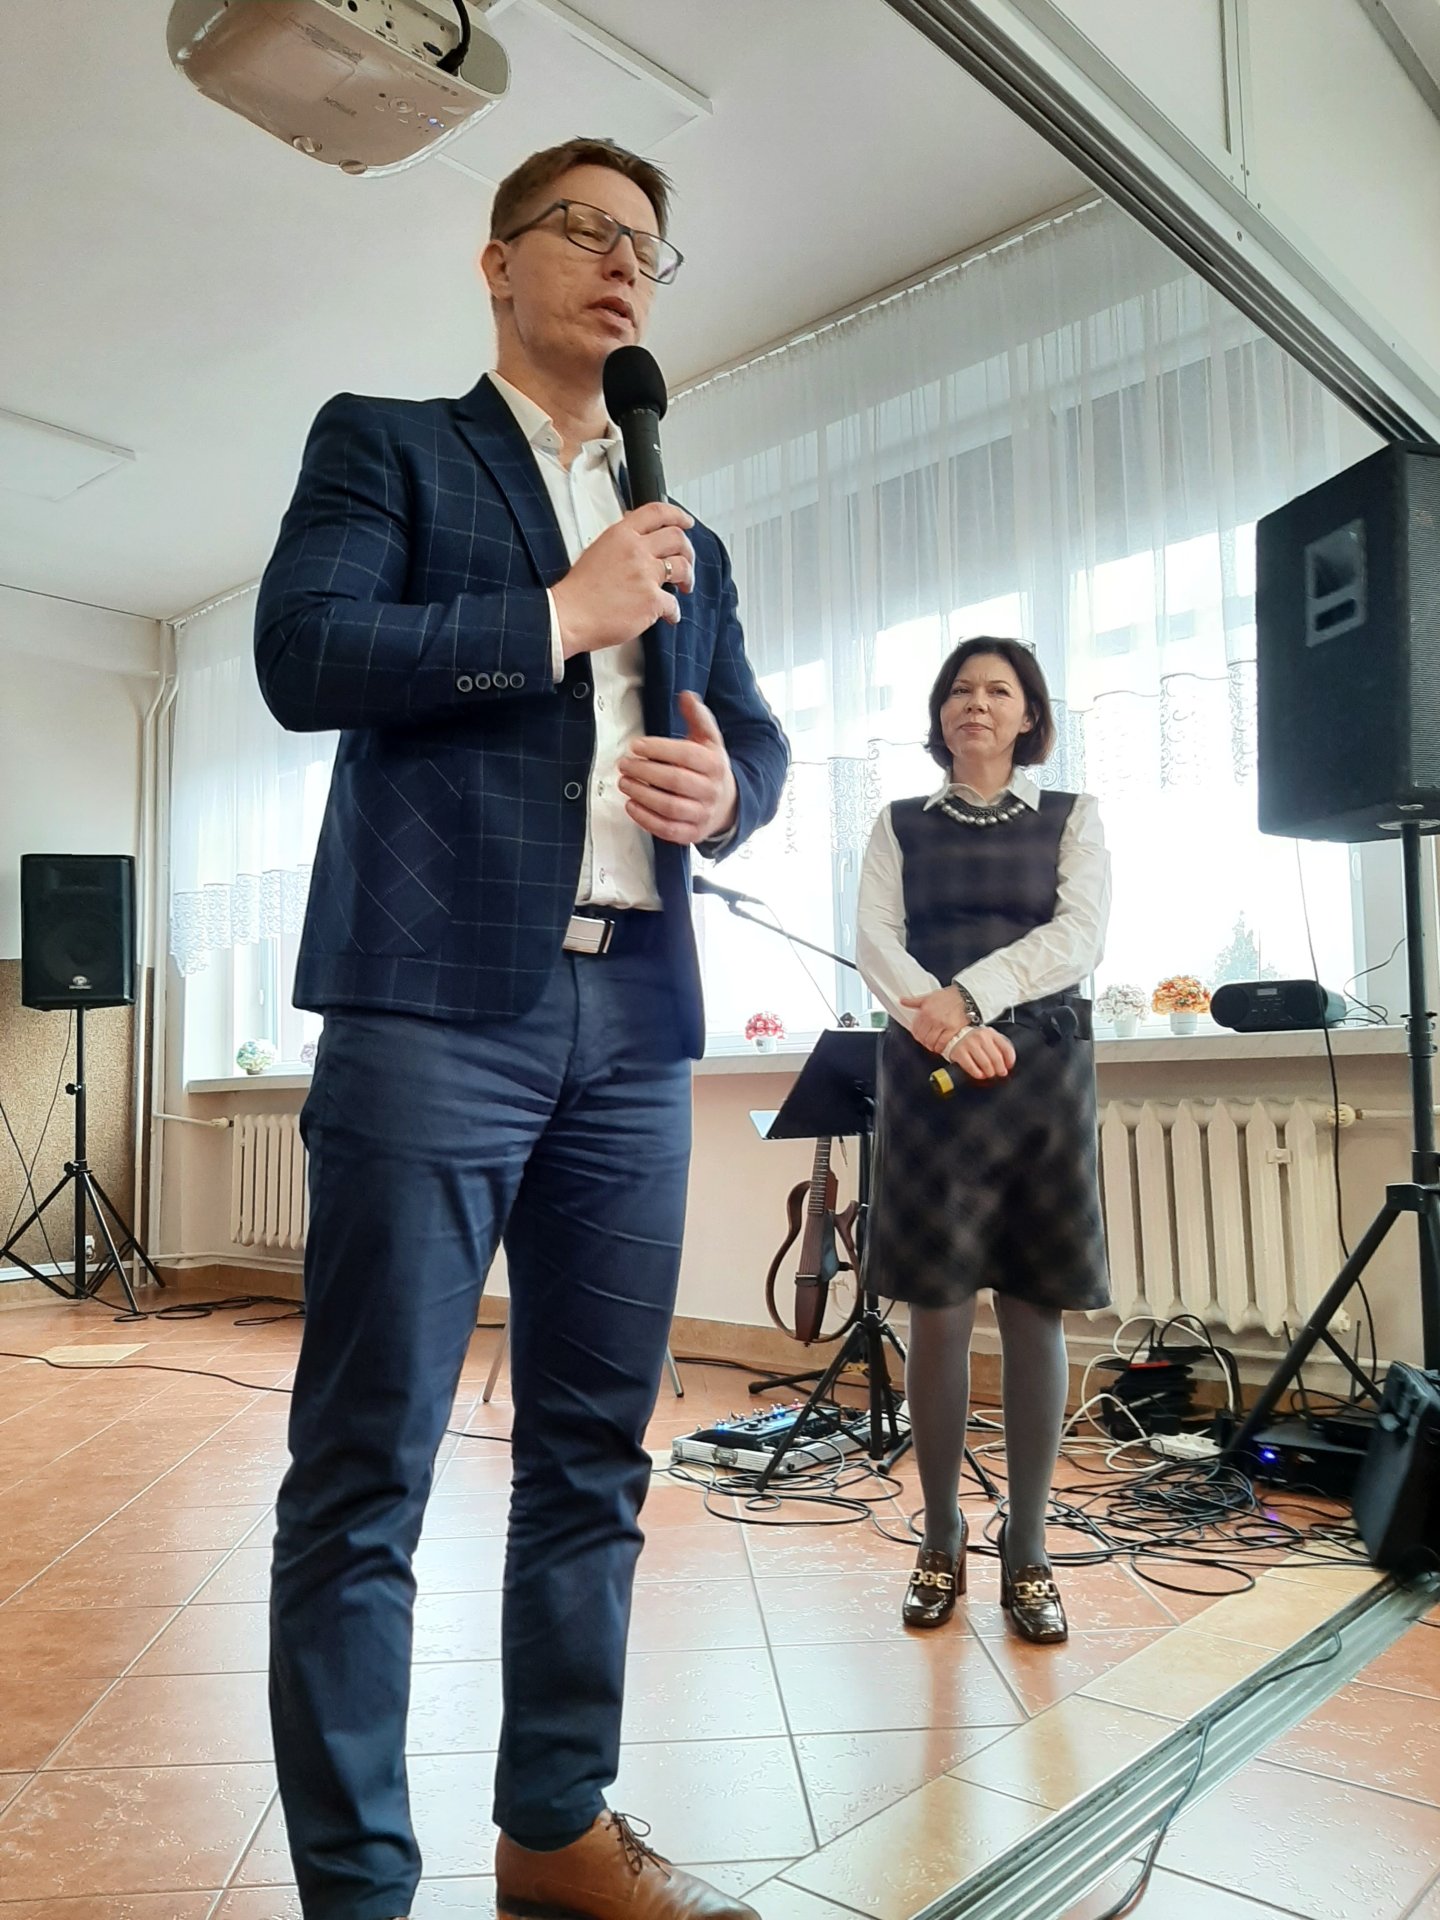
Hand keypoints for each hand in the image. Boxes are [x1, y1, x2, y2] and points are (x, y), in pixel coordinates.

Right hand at [551, 503, 694, 656]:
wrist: (569, 614)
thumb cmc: (578, 591)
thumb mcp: (596, 551)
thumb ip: (620, 543)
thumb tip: (637, 541)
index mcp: (621, 535)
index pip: (656, 512)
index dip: (677, 515)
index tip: (686, 522)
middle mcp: (636, 550)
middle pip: (677, 538)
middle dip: (688, 550)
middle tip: (687, 560)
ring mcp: (645, 574)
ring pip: (681, 567)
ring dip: (688, 577)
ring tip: (684, 586)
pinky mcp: (651, 600)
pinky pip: (674, 604)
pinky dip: (674, 612)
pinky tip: (669, 616)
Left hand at [618, 691, 737, 844]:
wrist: (728, 804)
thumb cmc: (710, 768)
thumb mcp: (709, 741)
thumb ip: (697, 717)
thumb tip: (686, 696)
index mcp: (715, 764)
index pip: (686, 755)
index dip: (658, 749)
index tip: (636, 746)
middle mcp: (711, 790)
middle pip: (675, 781)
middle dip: (645, 771)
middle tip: (624, 764)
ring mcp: (702, 814)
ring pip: (670, 806)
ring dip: (642, 795)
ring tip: (624, 783)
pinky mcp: (692, 833)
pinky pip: (667, 829)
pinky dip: (646, 819)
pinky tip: (631, 805)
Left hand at [900, 986, 1016, 1081]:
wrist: (966, 996)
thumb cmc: (948, 996)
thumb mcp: (929, 996)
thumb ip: (914, 1001)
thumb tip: (902, 1001)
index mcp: (924, 1010)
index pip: (915, 1029)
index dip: (916, 1035)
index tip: (919, 1036)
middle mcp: (931, 1018)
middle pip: (922, 1037)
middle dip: (923, 1042)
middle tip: (927, 1042)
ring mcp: (942, 1024)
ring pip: (930, 1042)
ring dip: (930, 1046)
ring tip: (933, 1046)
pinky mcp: (952, 1029)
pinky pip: (942, 1043)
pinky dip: (939, 1048)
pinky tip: (940, 1048)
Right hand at [943, 1026, 1015, 1082]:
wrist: (954, 1035)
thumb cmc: (974, 1040)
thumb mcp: (988, 1038)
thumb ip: (999, 1047)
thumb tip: (1008, 1063)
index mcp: (990, 1033)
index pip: (1006, 1048)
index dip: (1010, 1060)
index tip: (1009, 1067)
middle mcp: (980, 1037)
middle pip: (996, 1058)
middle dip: (1000, 1069)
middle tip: (1000, 1073)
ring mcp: (969, 1044)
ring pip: (985, 1064)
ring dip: (990, 1073)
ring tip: (990, 1074)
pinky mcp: (959, 1052)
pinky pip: (971, 1067)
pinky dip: (978, 1074)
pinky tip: (980, 1075)